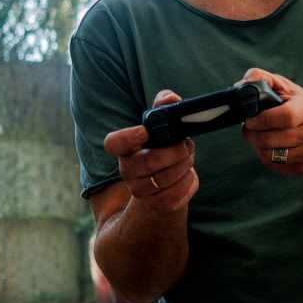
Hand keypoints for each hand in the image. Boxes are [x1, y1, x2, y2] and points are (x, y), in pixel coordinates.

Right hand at [104, 90, 198, 212]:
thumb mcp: (165, 124)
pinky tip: (189, 176)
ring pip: (163, 179)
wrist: (169, 180)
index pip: (113, 143)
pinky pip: (174, 196)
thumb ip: (165, 106)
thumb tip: (170, 98)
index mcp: (126, 147)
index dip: (127, 137)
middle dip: (174, 152)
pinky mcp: (155, 204)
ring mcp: (139, 189)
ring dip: (183, 167)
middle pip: (148, 162)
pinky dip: (187, 184)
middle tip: (187, 146)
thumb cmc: (165, 146)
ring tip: (188, 160)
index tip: (145, 132)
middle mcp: (127, 170)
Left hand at [239, 68, 302, 175]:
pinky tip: (268, 146)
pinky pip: (274, 166)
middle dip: (252, 134)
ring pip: (270, 156)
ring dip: (257, 146)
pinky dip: (265, 156)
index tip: (249, 119)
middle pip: (271, 140)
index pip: (285, 117)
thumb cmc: (302, 105)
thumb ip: (262, 79)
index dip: (262, 119)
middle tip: (248, 127)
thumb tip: (241, 86)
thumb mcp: (286, 87)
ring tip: (258, 136)